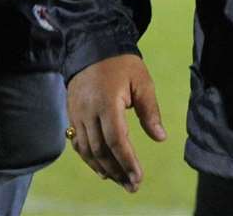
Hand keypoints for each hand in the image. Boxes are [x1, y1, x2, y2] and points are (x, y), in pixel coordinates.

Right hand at [66, 53, 166, 192]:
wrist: (91, 45)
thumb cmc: (121, 63)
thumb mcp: (142, 81)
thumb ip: (150, 110)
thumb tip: (160, 138)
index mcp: (107, 102)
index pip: (116, 140)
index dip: (127, 162)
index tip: (139, 178)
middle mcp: (88, 110)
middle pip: (101, 150)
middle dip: (117, 171)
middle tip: (132, 186)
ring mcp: (77, 113)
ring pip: (87, 150)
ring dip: (103, 169)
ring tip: (119, 181)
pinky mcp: (72, 114)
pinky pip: (78, 143)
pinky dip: (89, 159)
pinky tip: (101, 169)